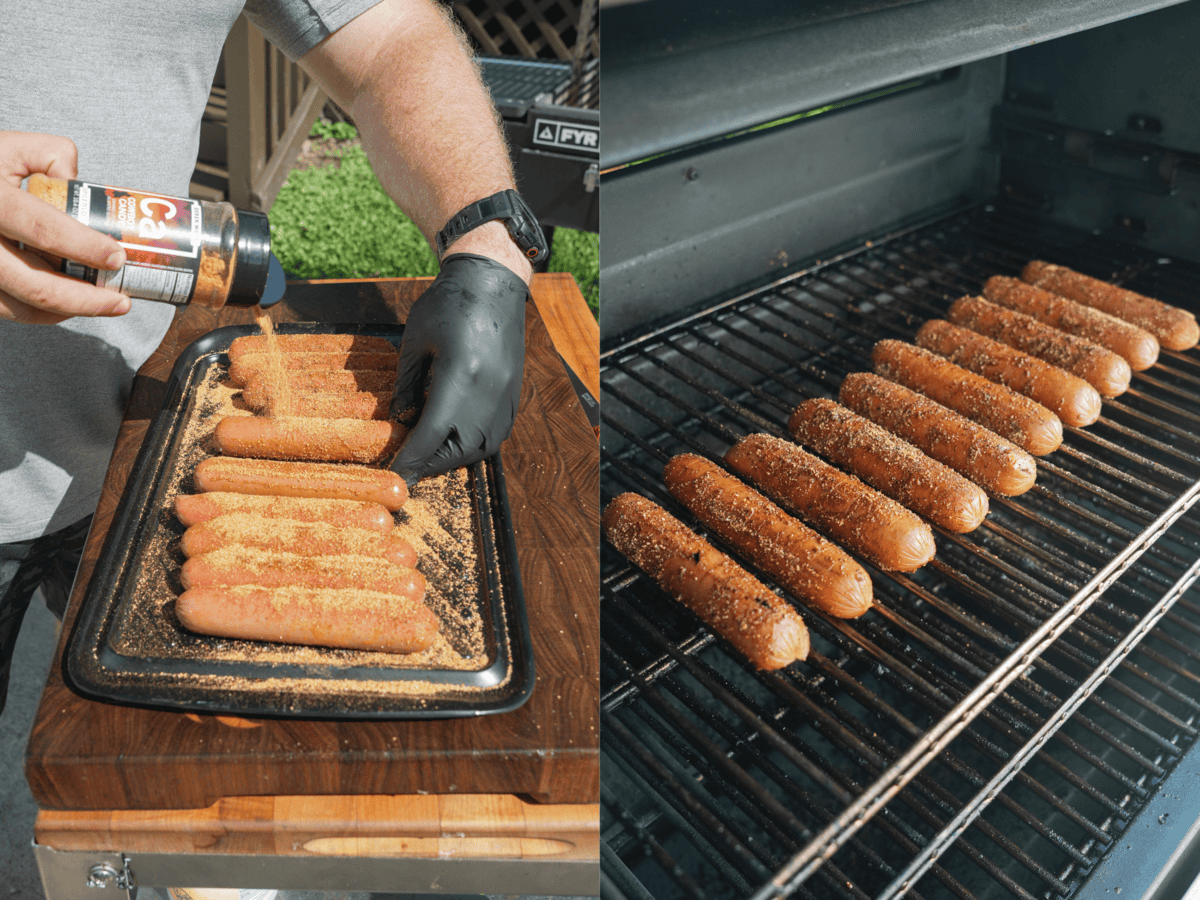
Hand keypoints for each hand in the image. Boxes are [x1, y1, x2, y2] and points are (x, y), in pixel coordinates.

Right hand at [0, 131, 128, 323]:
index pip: (41, 227)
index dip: (83, 247)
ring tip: (102, 306)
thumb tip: (79, 186)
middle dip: (84, 300)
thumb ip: (52, 155)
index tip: (117, 258)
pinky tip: (69, 305)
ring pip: (20, 306)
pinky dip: (41, 313)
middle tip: (121, 302)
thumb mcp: (10, 146)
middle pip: (34, 284)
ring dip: (67, 312)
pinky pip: (6, 309)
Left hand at [390, 253, 527, 484]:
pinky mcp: (513, 395)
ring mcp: (506, 395)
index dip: (412, 459)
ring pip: (481, 447)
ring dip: (454, 455)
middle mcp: (488, 392)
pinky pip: (495, 434)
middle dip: (432, 462)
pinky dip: (474, 443)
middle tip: (409, 463)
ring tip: (431, 451)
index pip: (432, 433)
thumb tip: (401, 421)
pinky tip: (455, 436)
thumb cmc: (448, 306)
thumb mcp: (415, 342)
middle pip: (459, 448)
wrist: (491, 283)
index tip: (397, 475)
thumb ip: (407, 385)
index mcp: (461, 376)